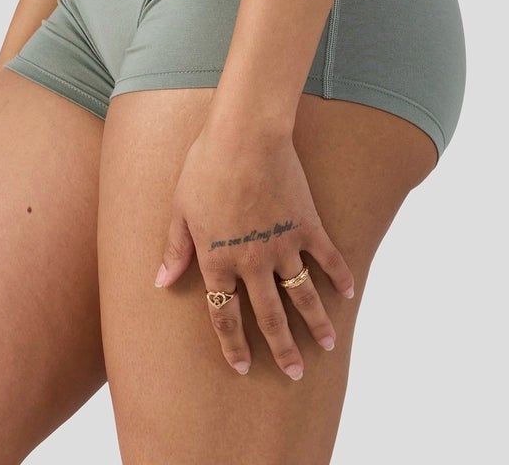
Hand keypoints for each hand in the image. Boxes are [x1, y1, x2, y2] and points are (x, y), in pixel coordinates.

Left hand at [153, 120, 354, 378]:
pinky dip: (339, 276)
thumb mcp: (180, 208)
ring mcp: (283, 245)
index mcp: (218, 261)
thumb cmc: (205, 166)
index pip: (225, 315)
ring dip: (317, 323)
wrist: (245, 136)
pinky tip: (347, 293)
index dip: (232, 344)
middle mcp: (252, 262)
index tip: (241, 366)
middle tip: (294, 372)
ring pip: (302, 295)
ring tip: (328, 345)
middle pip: (269, 317)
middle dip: (282, 349)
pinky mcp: (307, 225)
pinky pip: (328, 257)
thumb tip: (161, 281)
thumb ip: (175, 248)